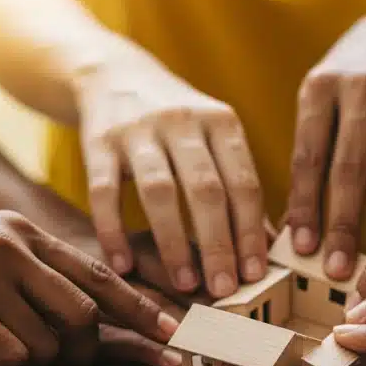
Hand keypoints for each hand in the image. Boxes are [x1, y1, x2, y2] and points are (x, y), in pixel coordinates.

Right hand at [0, 206, 177, 365]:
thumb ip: (23, 272)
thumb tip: (78, 321)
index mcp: (20, 231)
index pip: (99, 272)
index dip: (140, 308)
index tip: (172, 336)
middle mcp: (11, 246)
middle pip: (83, 318)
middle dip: (84, 356)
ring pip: (46, 346)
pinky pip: (6, 360)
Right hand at [77, 58, 267, 296]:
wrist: (113, 75)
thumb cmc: (178, 124)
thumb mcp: (215, 140)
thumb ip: (238, 186)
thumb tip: (268, 248)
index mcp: (222, 122)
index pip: (244, 182)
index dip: (251, 231)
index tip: (255, 274)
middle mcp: (183, 121)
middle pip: (206, 189)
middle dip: (219, 244)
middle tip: (224, 290)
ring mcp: (137, 129)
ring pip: (159, 192)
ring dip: (175, 243)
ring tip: (186, 284)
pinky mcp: (98, 141)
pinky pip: (105, 192)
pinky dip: (114, 231)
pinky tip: (124, 265)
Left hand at [286, 11, 365, 279]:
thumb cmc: (348, 84)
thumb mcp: (319, 103)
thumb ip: (310, 157)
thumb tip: (292, 231)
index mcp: (319, 87)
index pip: (308, 156)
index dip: (305, 207)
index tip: (303, 250)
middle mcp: (361, 87)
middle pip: (349, 167)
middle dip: (343, 224)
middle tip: (339, 270)